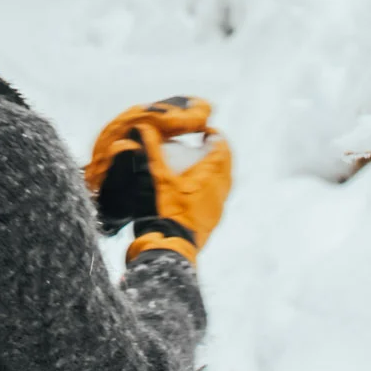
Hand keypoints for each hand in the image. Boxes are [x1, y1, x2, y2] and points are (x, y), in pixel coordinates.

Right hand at [85, 97, 231, 259]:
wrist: (171, 244)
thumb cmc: (166, 208)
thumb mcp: (157, 176)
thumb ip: (153, 150)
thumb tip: (145, 126)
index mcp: (212, 173)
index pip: (222, 146)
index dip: (213, 135)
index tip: (201, 130)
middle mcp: (221, 187)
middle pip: (226, 161)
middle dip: (215, 149)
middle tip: (199, 143)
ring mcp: (219, 204)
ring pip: (223, 178)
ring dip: (214, 167)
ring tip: (195, 162)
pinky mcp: (214, 216)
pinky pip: (217, 193)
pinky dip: (210, 184)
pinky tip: (192, 186)